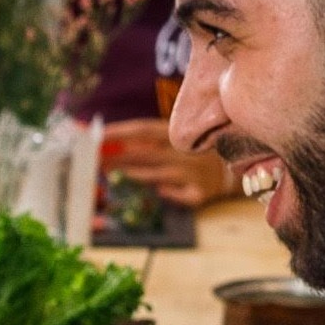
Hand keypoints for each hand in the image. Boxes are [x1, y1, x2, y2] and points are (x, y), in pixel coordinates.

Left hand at [101, 120, 229, 209]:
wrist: (232, 168)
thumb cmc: (191, 153)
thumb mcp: (171, 141)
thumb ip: (144, 142)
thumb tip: (106, 143)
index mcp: (175, 134)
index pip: (142, 129)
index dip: (119, 132)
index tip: (95, 135)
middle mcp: (183, 151)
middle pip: (144, 153)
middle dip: (117, 157)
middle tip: (92, 161)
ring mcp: (193, 172)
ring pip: (159, 174)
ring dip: (134, 174)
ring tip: (110, 174)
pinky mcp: (200, 191)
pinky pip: (181, 195)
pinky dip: (170, 193)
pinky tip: (159, 192)